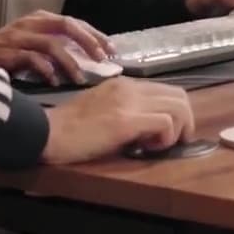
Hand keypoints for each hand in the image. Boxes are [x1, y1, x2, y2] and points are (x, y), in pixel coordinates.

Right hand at [0, 12, 110, 85]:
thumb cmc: (6, 51)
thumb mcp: (33, 42)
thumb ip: (54, 46)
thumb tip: (86, 58)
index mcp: (40, 18)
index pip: (73, 22)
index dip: (94, 34)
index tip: (111, 49)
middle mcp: (31, 23)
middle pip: (66, 26)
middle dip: (88, 42)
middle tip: (103, 59)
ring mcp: (18, 36)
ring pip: (51, 44)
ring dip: (69, 62)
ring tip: (80, 78)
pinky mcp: (6, 51)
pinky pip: (31, 59)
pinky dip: (45, 70)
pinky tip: (54, 81)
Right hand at [42, 78, 195, 163]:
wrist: (48, 132)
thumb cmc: (70, 128)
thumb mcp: (102, 109)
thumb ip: (125, 110)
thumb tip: (149, 127)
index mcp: (124, 84)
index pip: (167, 90)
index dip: (174, 114)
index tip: (164, 134)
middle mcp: (130, 87)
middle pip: (180, 96)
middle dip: (184, 122)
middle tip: (170, 142)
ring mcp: (129, 102)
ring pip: (178, 107)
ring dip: (177, 130)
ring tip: (158, 145)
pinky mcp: (127, 120)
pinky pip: (166, 123)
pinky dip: (165, 139)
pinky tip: (148, 148)